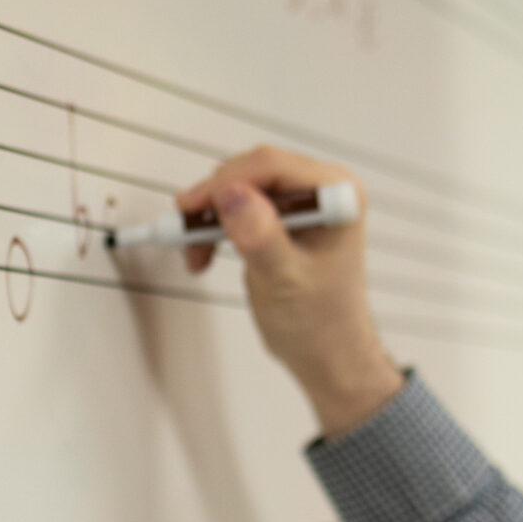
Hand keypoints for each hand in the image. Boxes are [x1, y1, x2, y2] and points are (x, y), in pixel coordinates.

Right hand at [174, 146, 402, 437]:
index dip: (226, 182)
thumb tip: (232, 195)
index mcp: (337, 195)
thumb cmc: (321, 324)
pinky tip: (204, 253)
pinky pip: (238, 206)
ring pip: (239, 188)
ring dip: (210, 217)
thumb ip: (261, 236)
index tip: (192, 207)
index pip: (271, 167)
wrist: (326, 354)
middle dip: (214, 201)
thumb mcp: (285, 280)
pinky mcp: (282, 219)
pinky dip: (215, 226)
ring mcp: (302, 204)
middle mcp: (323, 191)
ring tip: (196, 253)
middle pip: (252, 173)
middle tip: (184, 232)